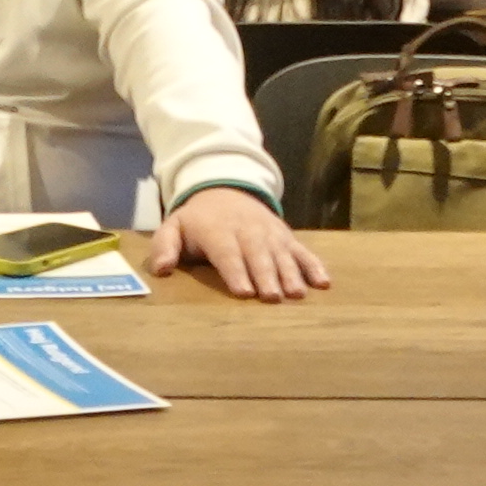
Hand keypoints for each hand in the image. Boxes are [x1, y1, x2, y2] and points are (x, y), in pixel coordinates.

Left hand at [145, 191, 331, 301]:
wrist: (225, 188)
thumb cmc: (198, 220)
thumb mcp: (174, 226)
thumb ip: (165, 246)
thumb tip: (161, 269)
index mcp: (218, 231)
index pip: (227, 252)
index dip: (235, 271)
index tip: (243, 291)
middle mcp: (247, 231)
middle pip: (258, 255)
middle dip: (265, 276)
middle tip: (271, 298)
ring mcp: (270, 234)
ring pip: (281, 254)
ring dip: (290, 274)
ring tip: (296, 294)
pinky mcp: (286, 237)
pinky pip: (302, 251)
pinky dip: (314, 266)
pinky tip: (323, 283)